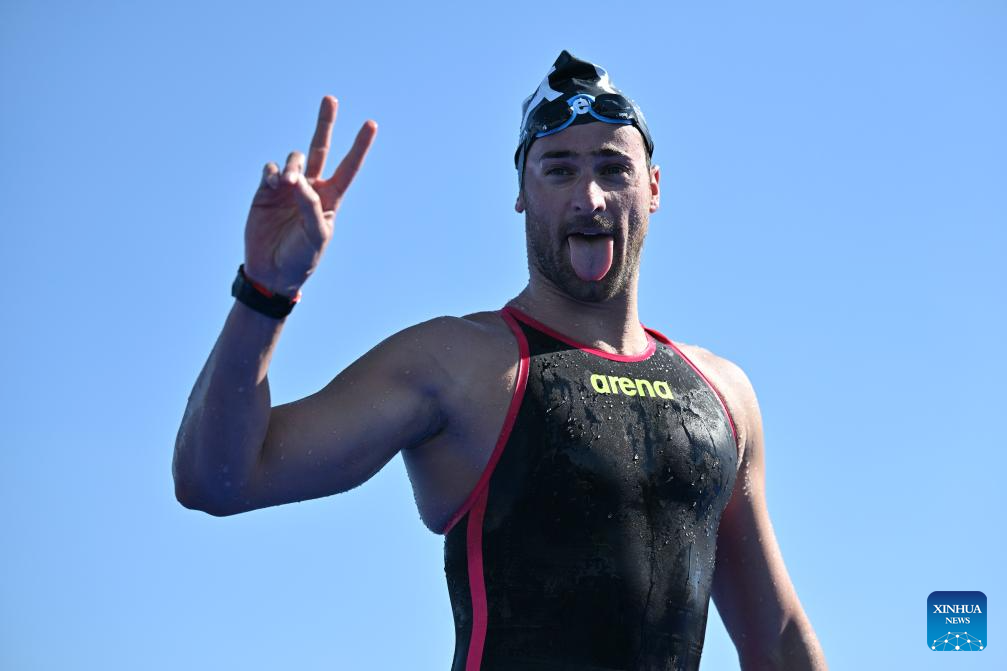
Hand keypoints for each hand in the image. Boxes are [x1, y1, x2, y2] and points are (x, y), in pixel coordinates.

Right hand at [243, 96, 376, 295]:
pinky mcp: (265, 190)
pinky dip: (272, 172)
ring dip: (291, 166)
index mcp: (330, 198)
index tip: (371, 124)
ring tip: (286, 183)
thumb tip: (297, 179)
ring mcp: (287, 187)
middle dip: (325, 123)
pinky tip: (273, 183)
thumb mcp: (314, 236)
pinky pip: (270, 168)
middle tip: (330, 98)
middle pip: (320, 148)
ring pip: (293, 159)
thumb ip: (310, 206)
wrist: (271, 272)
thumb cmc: (300, 257)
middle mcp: (310, 188)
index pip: (348, 167)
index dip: (359, 146)